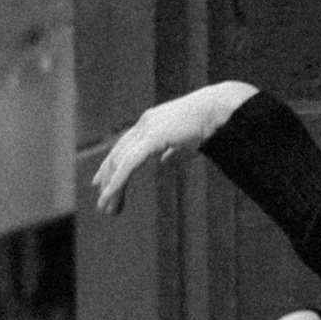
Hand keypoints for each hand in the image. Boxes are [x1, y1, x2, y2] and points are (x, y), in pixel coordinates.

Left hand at [91, 82, 256, 214]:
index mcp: (151, 124)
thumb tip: (163, 165)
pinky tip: (111, 194)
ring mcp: (146, 129)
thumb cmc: (207, 125)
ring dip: (111, 186)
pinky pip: (129, 163)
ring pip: (120, 162)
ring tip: (107, 207)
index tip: (102, 182)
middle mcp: (144, 124)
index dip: (112, 164)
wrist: (218, 111)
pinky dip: (118, 180)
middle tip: (103, 201)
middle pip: (118, 154)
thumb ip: (172, 153)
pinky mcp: (152, 138)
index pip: (124, 146)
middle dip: (108, 179)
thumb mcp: (185, 143)